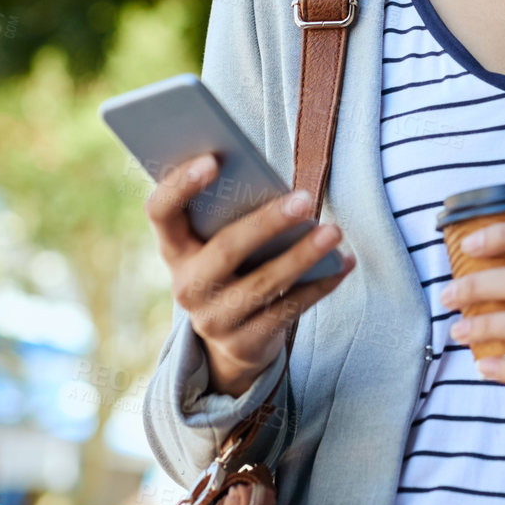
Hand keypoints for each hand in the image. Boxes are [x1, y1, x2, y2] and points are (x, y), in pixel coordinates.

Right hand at [145, 152, 354, 397]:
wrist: (233, 341)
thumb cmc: (234, 268)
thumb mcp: (221, 243)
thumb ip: (235, 215)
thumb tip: (281, 187)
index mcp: (174, 249)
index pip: (161, 212)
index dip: (180, 186)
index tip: (212, 160)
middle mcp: (186, 286)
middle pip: (225, 249)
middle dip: (267, 222)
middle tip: (305, 199)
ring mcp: (212, 320)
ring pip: (263, 284)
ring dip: (302, 256)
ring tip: (334, 232)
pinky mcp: (244, 344)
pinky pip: (288, 310)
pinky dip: (320, 285)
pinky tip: (343, 264)